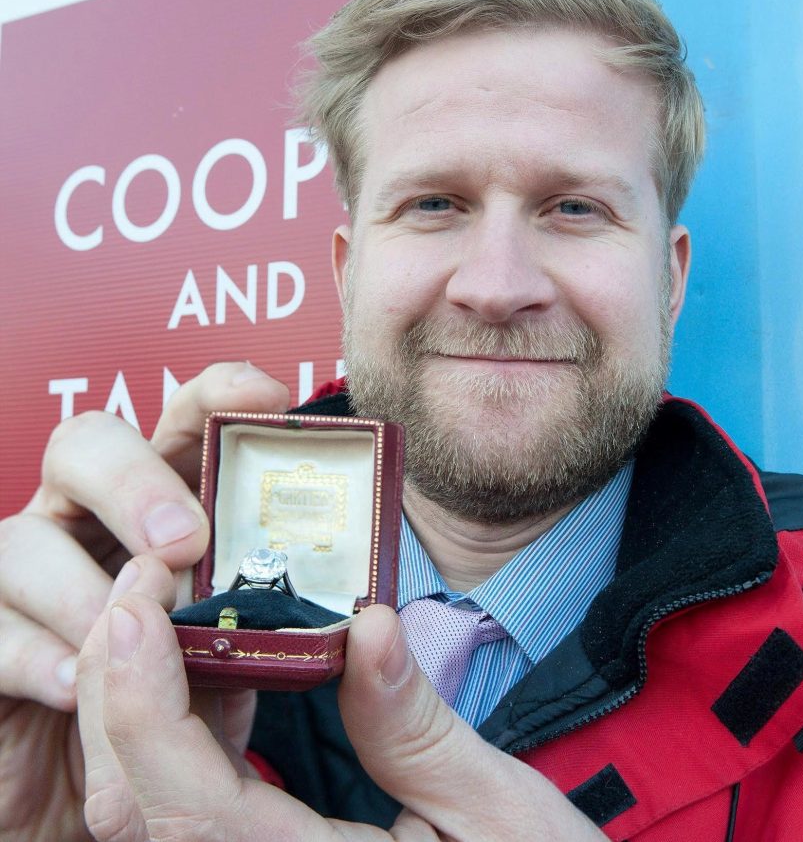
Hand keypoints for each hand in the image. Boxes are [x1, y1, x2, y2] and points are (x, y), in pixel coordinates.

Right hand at [0, 363, 289, 841]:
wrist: (124, 801)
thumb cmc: (192, 709)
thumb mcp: (253, 656)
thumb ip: (298, 628)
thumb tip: (375, 625)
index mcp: (163, 504)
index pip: (181, 420)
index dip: (217, 393)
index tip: (267, 397)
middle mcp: (90, 523)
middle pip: (84, 444)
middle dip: (134, 480)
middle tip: (186, 541)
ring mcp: (30, 579)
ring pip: (21, 538)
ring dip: (83, 585)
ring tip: (138, 632)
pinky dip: (32, 652)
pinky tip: (79, 685)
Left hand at [79, 583, 606, 841]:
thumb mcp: (498, 813)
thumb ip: (417, 728)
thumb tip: (368, 623)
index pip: (185, 807)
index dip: (141, 704)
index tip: (136, 608)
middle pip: (135, 806)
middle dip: (116, 684)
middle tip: (144, 584)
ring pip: (146, 808)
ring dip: (137, 702)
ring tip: (166, 610)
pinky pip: (184, 807)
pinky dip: (176, 732)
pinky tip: (213, 669)